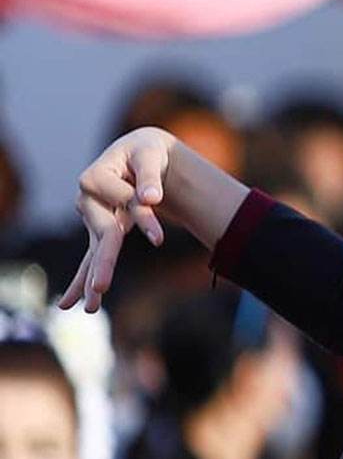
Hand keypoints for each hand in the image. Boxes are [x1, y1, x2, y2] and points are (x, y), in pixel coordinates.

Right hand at [56, 127, 173, 312]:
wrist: (140, 154)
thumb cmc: (146, 152)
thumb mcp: (151, 155)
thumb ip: (149, 176)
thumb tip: (152, 198)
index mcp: (95, 176)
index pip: (124, 201)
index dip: (143, 212)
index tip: (159, 222)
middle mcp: (88, 200)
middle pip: (103, 232)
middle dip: (105, 260)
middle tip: (102, 286)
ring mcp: (93, 218)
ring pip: (95, 251)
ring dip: (93, 279)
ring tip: (92, 306)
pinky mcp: (103, 230)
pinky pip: (91, 258)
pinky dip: (82, 281)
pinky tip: (68, 305)